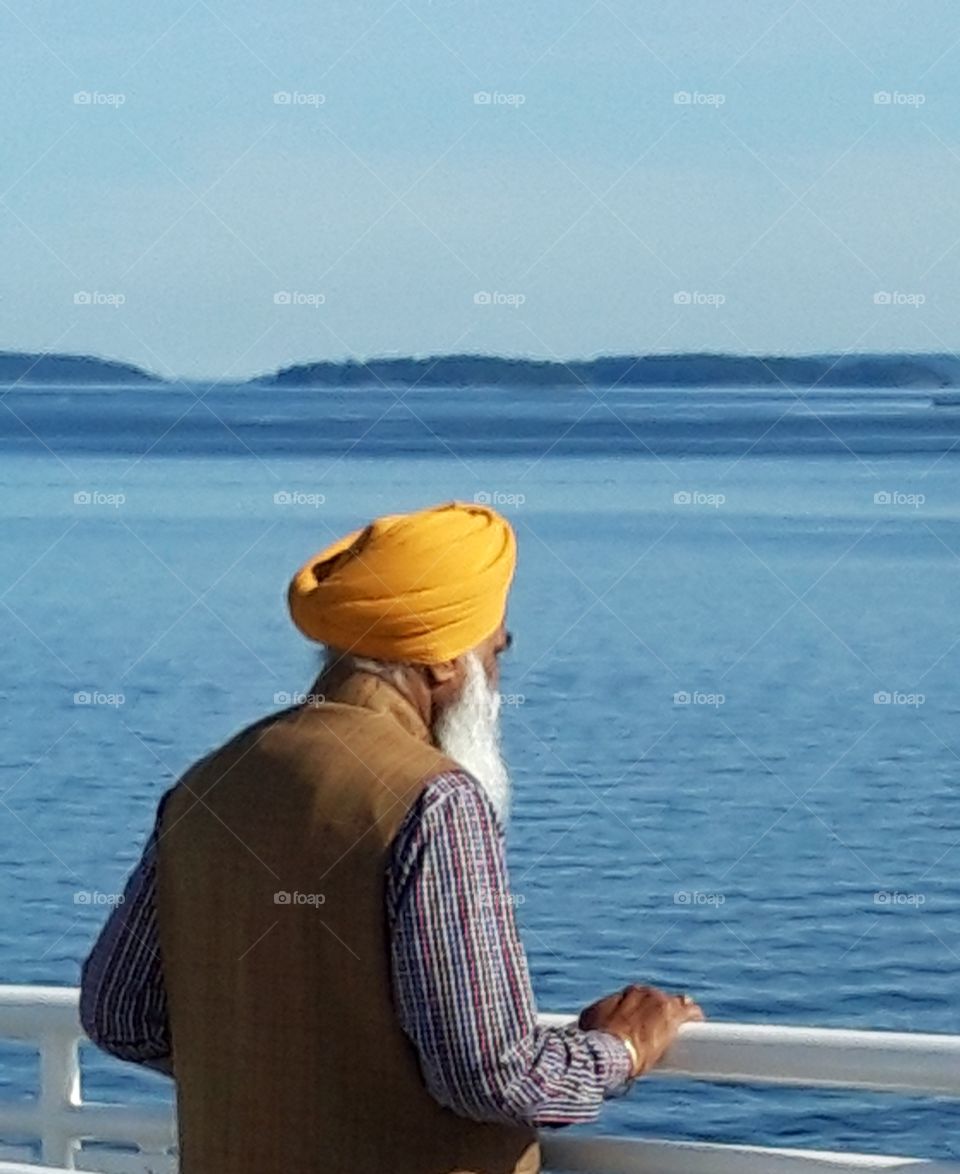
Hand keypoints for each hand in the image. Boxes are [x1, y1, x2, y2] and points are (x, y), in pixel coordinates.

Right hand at [578, 984, 703, 1077]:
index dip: (647, 1012)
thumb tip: (590, 1026)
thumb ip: (599, 1019)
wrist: (606, 1049)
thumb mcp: (590, 1022)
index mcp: (627, 994)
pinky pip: (691, 1012)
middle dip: (663, 1014)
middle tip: (663, 1032)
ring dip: (682, 1015)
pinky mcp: (674, 1016)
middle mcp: (644, 993)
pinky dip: (695, 1018)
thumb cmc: (595, 1039)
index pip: (643, 999)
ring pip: (679, 1004)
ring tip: (688, 1028)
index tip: (647, 1023)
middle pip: (661, 1001)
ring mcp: (660, 1003)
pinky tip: (699, 1026)